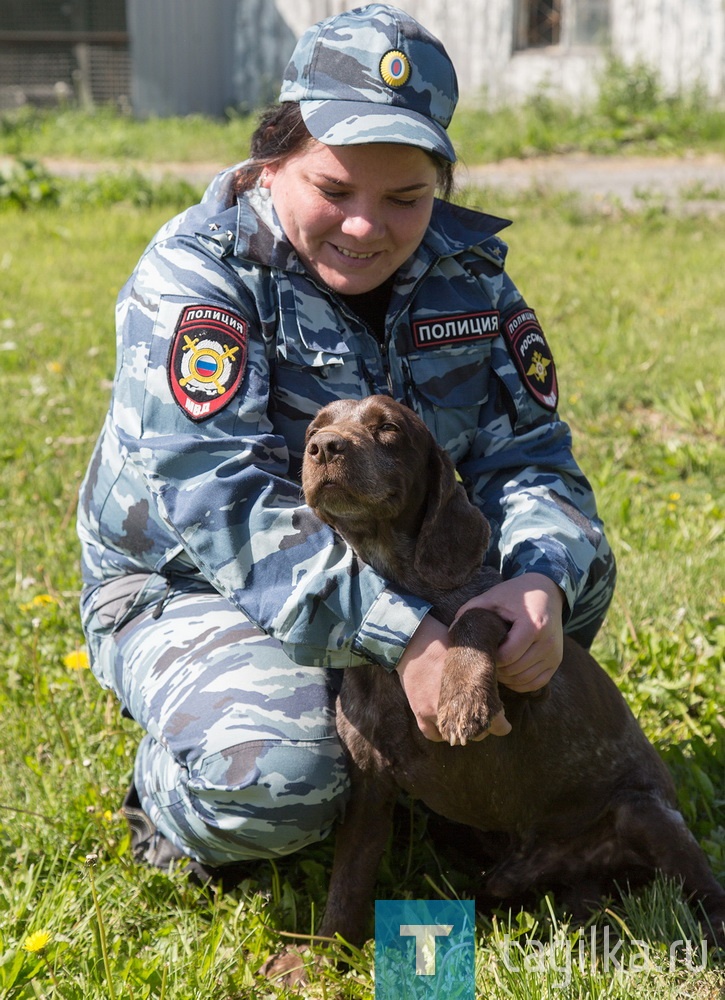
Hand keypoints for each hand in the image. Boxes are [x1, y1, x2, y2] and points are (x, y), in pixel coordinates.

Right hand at [395, 615, 509, 741]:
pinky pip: (433, 734)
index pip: (496, 724)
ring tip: (464, 724)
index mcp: (475, 693)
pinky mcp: (420, 712)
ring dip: (462, 734)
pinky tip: (446, 727)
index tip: (504, 724)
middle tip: (483, 719)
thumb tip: (497, 694)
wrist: (416, 641)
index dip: (502, 726)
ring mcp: (437, 712)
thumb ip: (487, 679)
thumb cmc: (446, 645)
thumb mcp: (474, 659)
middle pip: (477, 733)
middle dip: (482, 728)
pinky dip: (441, 733)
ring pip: (455, 738)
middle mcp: (457, 707)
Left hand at [453, 573, 564, 692]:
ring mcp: (554, 654)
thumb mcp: (492, 597)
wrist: (546, 592)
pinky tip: (509, 672)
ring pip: (525, 680)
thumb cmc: (515, 595)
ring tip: (496, 665)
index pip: (507, 656)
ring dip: (507, 678)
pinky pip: (536, 683)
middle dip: (497, 669)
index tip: (483, 650)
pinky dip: (520, 683)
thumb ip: (470, 611)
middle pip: (516, 670)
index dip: (491, 658)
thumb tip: (451, 632)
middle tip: (486, 660)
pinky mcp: (556, 661)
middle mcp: (548, 642)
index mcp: (533, 625)